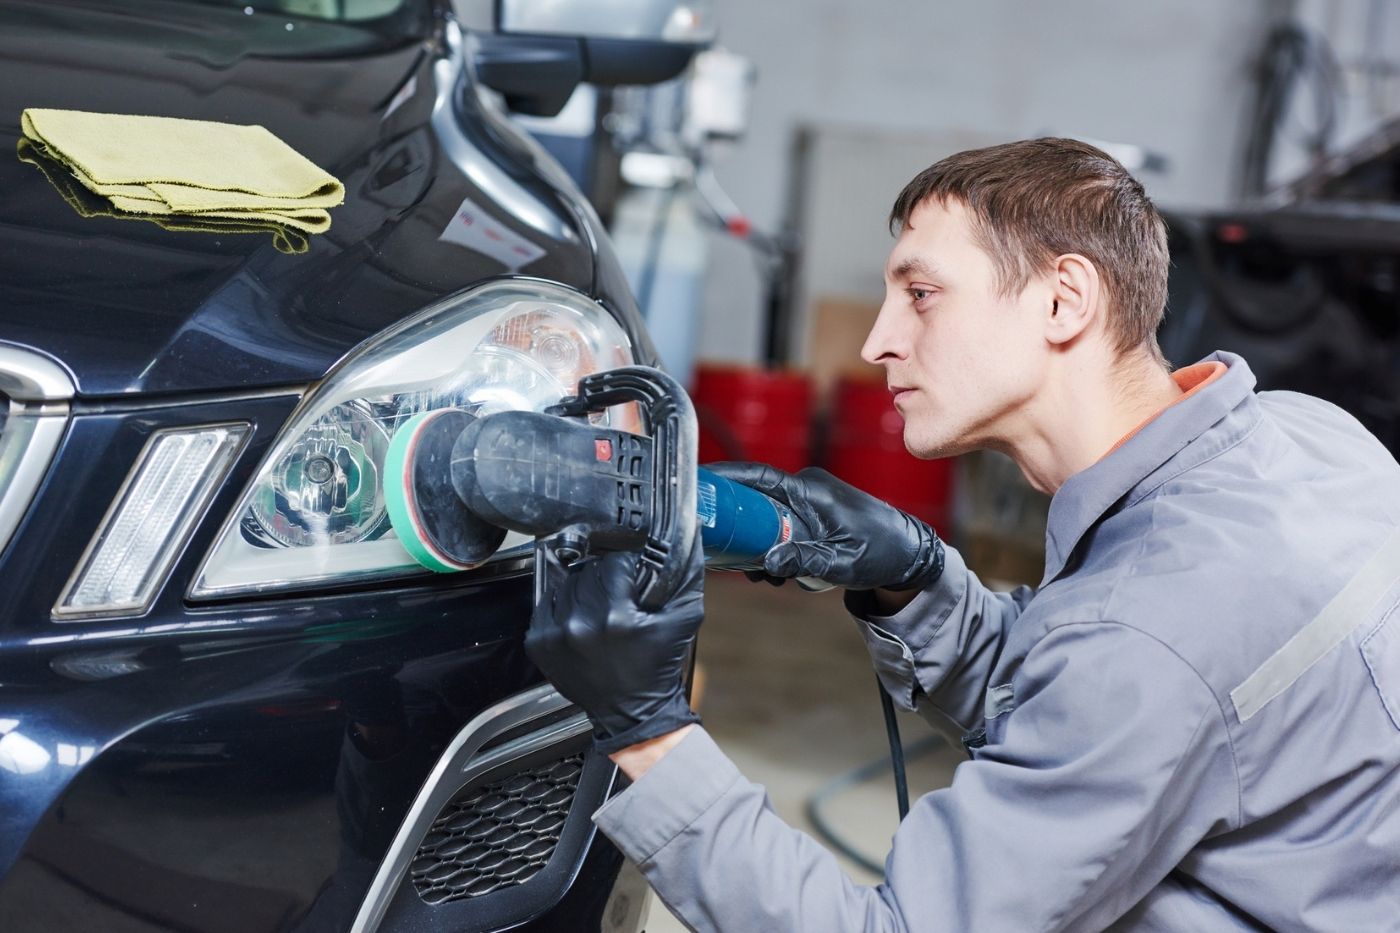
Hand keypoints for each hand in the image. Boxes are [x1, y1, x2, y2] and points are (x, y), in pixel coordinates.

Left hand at [524, 541, 703, 755]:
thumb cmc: (658, 665)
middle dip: (605, 576)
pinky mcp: (537, 643)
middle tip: (618, 594)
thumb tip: (687, 534)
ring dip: (583, 589)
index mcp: (615, 617)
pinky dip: (563, 606)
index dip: (628, 565)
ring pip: (566, 582)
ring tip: (599, 608)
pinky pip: (547, 603)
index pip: (614, 562)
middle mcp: (579, 625)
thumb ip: (685, 574)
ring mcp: (554, 635)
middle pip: (587, 569)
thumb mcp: (684, 617)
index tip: (633, 577)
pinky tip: (580, 620)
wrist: (633, 712)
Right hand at [705, 463, 944, 591]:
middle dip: (738, 527)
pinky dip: (772, 545)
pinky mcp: (812, 514)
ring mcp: (809, 501)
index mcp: (812, 491)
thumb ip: (805, 560)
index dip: (726, 476)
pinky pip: (780, 524)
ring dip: (757, 544)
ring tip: (761, 575)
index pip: (760, 476)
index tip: (699, 482)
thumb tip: (767, 563)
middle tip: (729, 556)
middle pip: (755, 499)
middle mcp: (807, 489)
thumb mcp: (842, 562)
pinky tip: (776, 571)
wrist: (910, 553)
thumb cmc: (882, 553)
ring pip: (765, 517)